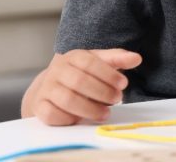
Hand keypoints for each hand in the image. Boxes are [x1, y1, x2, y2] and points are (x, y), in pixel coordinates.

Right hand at [22, 48, 141, 125]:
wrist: (50, 86)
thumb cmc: (81, 72)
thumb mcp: (99, 61)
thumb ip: (117, 59)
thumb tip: (136, 58)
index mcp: (73, 57)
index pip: (90, 63)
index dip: (108, 74)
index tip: (123, 84)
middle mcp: (57, 71)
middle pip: (80, 82)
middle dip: (102, 92)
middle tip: (117, 99)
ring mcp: (46, 89)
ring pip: (68, 100)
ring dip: (90, 109)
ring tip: (105, 113)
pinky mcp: (39, 106)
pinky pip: (52, 115)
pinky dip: (69, 118)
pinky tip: (82, 119)